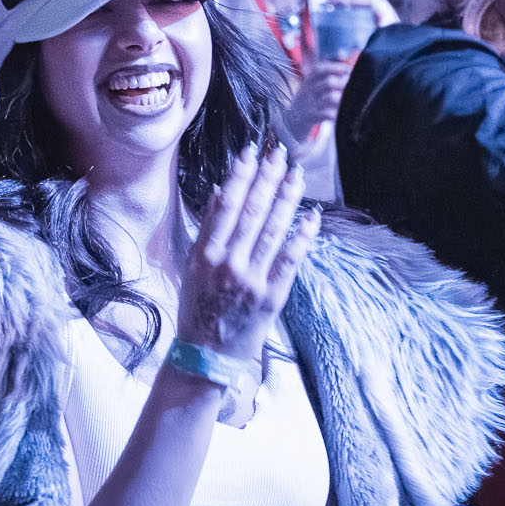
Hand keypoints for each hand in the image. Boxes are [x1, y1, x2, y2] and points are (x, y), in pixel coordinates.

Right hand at [178, 145, 319, 366]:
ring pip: (273, 231)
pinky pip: (290, 260)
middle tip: (281, 152)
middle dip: (268, 179)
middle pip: (252, 212)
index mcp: (205, 254)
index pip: (226, 206)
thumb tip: (220, 191)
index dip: (241, 176)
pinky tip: (312, 215)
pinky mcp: (272, 296)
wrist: (206, 354)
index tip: (252, 151)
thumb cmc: (198, 308)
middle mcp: (228, 264)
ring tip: (297, 174)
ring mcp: (252, 280)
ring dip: (287, 199)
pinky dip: (302, 236)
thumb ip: (208, 229)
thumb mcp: (192, 266)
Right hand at [285, 60, 351, 138]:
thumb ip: (324, 75)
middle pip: (329, 83)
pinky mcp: (311, 118)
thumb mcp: (310, 86)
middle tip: (351, 87)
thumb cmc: (308, 101)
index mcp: (308, 80)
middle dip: (343, 84)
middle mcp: (308, 91)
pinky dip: (337, 113)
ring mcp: (309, 105)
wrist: (291, 122)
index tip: (349, 70)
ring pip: (330, 98)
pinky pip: (328, 114)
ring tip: (349, 101)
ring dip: (342, 98)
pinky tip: (341, 114)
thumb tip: (347, 69)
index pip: (321, 69)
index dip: (337, 68)